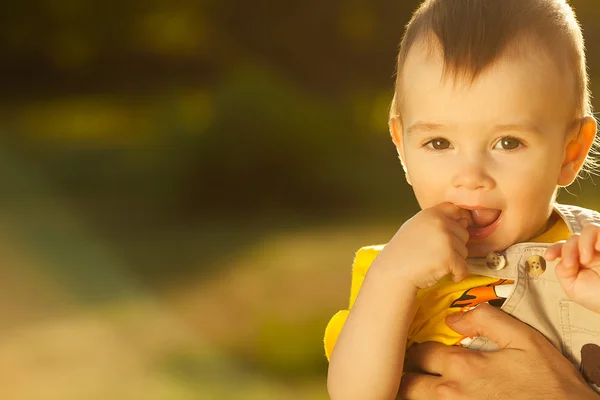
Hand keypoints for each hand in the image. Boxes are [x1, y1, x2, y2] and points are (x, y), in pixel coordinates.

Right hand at [373, 202, 471, 288]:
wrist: (393, 272)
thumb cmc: (403, 252)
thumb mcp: (416, 226)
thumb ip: (437, 221)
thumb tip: (465, 220)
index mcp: (431, 213)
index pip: (456, 210)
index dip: (458, 222)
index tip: (450, 235)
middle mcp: (440, 223)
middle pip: (464, 233)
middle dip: (455, 246)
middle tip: (437, 254)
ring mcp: (445, 239)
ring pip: (464, 251)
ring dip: (454, 260)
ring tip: (435, 263)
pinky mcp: (449, 257)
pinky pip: (463, 267)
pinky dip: (457, 274)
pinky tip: (447, 275)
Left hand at [399, 304, 597, 399]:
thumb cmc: (549, 384)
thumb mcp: (524, 339)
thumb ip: (486, 320)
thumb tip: (454, 317)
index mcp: (462, 366)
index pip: (418, 353)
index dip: (414, 348)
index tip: (415, 348)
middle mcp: (452, 393)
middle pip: (406, 383)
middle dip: (404, 373)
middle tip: (407, 369)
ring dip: (411, 393)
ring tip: (414, 385)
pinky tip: (432, 397)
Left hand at [545, 223, 599, 313]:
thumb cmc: (598, 297)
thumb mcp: (573, 287)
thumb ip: (563, 271)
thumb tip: (562, 259)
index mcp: (578, 261)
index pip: (563, 247)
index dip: (554, 249)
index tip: (549, 257)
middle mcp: (591, 251)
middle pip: (573, 238)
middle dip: (568, 250)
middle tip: (571, 265)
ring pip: (588, 229)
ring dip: (583, 243)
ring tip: (586, 259)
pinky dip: (597, 237)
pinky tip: (598, 249)